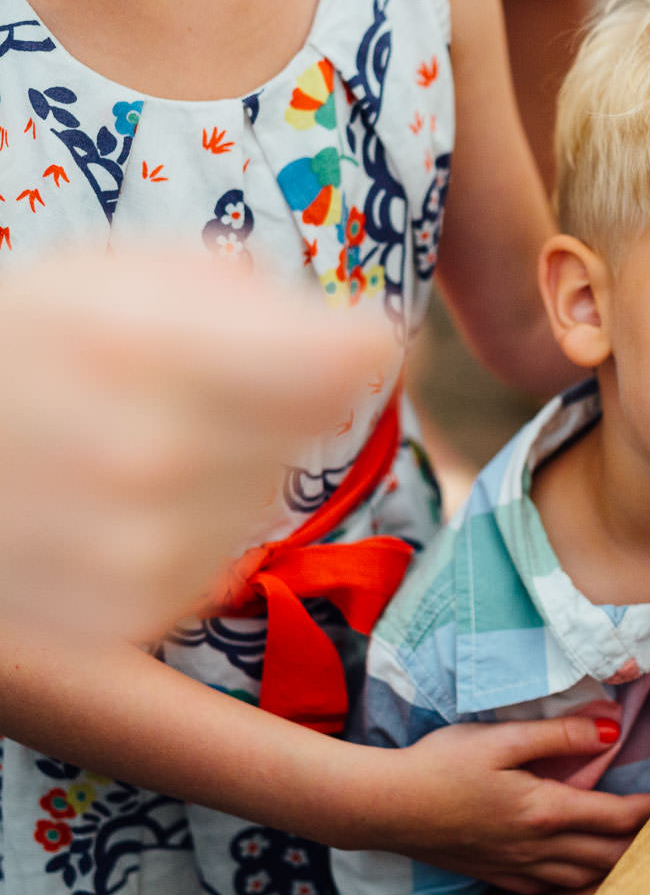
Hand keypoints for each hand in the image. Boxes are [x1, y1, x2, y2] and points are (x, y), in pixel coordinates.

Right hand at [0, 249, 396, 638]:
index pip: (346, 359)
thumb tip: (370, 338)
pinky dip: (194, 530)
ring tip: (142, 443)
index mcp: (146, 348)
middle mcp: (152, 456)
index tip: (356, 333)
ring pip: (272, 491)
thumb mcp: (109, 278)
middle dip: (282, 394)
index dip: (362, 338)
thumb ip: (240, 293)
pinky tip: (123, 505)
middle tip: (202, 382)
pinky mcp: (130, 615)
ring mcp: (141, 548)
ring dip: (237, 463)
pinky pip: (222, 559)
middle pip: (316, 423)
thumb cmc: (20, 348)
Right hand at [363, 716, 649, 892]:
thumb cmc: (439, 765)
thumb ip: (559, 734)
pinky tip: (576, 866)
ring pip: (582, 875)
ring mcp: (514, 865)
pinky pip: (547, 884)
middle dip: (645, 840)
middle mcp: (536, 847)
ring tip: (635, 845)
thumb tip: (610, 731)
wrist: (381, 807)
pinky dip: (575, 876)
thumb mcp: (501, 738)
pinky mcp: (493, 872)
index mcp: (544, 811)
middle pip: (609, 854)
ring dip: (615, 862)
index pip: (618, 816)